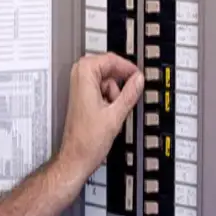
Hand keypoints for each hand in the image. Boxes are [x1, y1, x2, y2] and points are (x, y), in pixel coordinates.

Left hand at [57, 52, 143, 183]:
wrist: (76, 156)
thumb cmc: (87, 140)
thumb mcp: (116, 114)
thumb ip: (130, 93)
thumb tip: (139, 79)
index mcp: (84, 74)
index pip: (110, 58)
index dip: (127, 67)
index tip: (138, 76)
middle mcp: (78, 76)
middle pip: (107, 67)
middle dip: (120, 82)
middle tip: (131, 92)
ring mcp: (79, 86)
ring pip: (106, 79)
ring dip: (114, 92)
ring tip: (114, 110)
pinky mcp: (82, 95)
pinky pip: (101, 88)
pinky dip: (109, 97)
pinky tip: (109, 112)